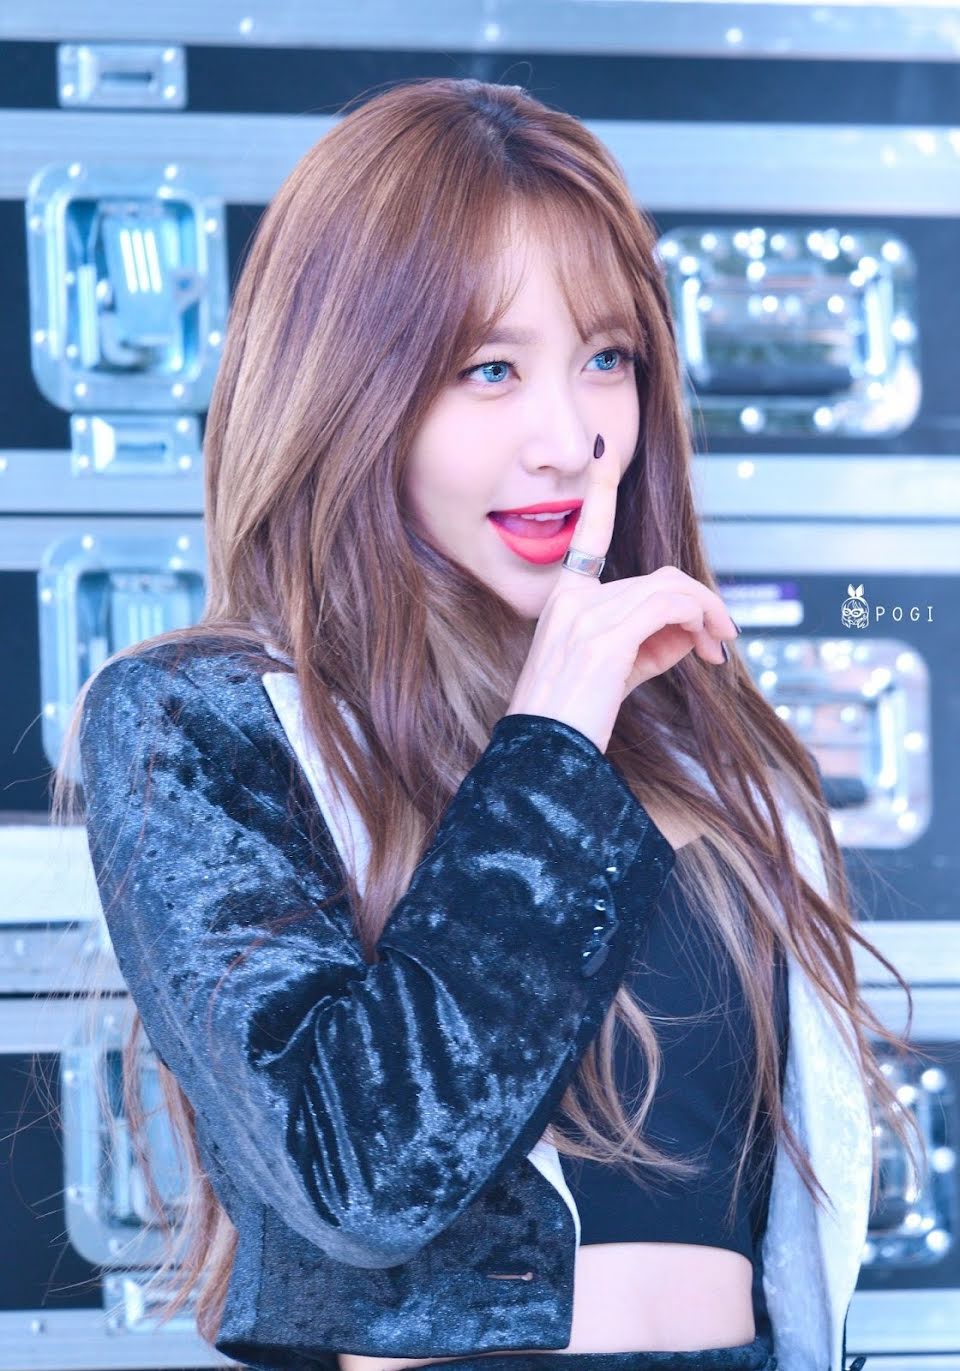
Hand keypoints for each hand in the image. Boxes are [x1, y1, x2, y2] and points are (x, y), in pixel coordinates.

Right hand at [505, 434, 738, 754]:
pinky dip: (698, 622)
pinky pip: (670, 608)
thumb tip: (691, 635)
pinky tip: (705, 649)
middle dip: (700, 604)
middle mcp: (571, 599)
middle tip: (723, 641)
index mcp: (563, 600)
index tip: (604, 448)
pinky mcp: (606, 635)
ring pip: (670, 590)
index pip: (586, 534)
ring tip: (716, 652)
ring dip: (706, 617)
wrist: (545, 757)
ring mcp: (586, 615)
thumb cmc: (571, 722)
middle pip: (658, 576)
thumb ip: (650, 645)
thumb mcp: (613, 674)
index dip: (598, 489)